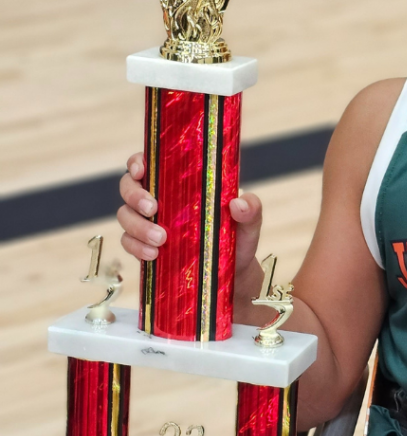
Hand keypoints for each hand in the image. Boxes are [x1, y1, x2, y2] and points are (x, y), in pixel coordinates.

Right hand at [117, 152, 263, 273]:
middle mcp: (161, 198)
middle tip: (154, 208)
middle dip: (135, 195)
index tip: (141, 169)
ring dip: (137, 226)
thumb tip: (238, 203)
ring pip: (125, 215)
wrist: (232, 273)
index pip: (152, 162)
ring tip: (161, 240)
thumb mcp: (250, 223)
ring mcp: (150, 222)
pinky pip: (128, 242)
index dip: (138, 162)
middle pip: (129, 186)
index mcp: (182, 183)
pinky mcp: (144, 246)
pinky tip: (153, 254)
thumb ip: (251, 210)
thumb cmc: (239, 238)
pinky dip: (136, 247)